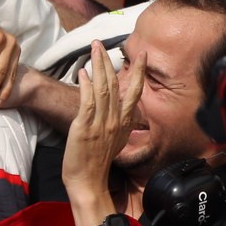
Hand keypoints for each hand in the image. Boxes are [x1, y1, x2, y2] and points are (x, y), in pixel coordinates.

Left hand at [61, 41, 145, 199]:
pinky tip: (83, 73)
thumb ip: (121, 125)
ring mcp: (100, 124)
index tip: (142, 56)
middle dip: (107, 61)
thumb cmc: (98, 163)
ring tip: (92, 49)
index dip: (138, 73)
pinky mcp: (84, 128)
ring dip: (97, 67)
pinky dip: (86, 86)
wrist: (89, 183)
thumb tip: (124, 112)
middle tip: (100, 42)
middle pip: (115, 85)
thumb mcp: (116, 141)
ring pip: (102, 89)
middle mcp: (115, 121)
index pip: (134, 93)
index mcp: (124, 124)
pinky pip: (87, 102)